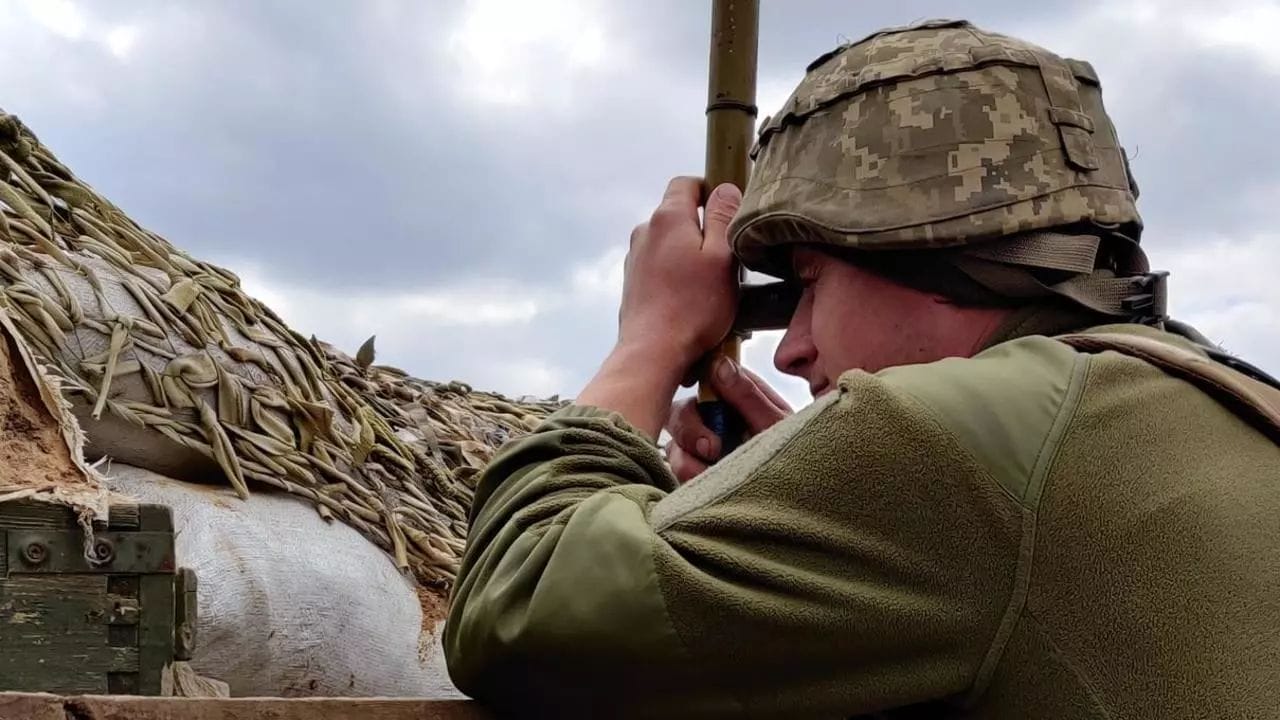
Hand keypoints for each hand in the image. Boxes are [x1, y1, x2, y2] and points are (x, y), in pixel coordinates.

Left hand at [617, 176, 740, 371]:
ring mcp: (636, 258)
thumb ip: (724, 217)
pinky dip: (676, 275)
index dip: (710, 191)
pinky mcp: (634, 282)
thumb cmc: (693, 308)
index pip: (686, 183)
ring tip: (711, 286)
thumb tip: (724, 189)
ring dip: (690, 256)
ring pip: (670, 243)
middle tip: (727, 258)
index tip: (728, 213)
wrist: (653, 352)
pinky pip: (661, 267)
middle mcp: (646, 232)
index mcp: (668, 218)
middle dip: (703, 229)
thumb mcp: (723, 257)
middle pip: (679, 215)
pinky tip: (692, 301)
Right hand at [664, 357, 792, 481]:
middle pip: (681, 410)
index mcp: (738, 394)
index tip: (705, 405)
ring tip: (709, 475)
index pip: (703, 377)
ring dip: (687, 460)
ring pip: (675, 444)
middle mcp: (716, 415)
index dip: (695, 387)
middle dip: (689, 430)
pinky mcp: (698, 469)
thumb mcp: (776, 425)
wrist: (800, 496)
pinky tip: (708, 484)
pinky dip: (689, 478)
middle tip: (710, 449)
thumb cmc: (796, 454)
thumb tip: (719, 364)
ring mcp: (705, 444)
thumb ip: (748, 396)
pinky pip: (679, 470)